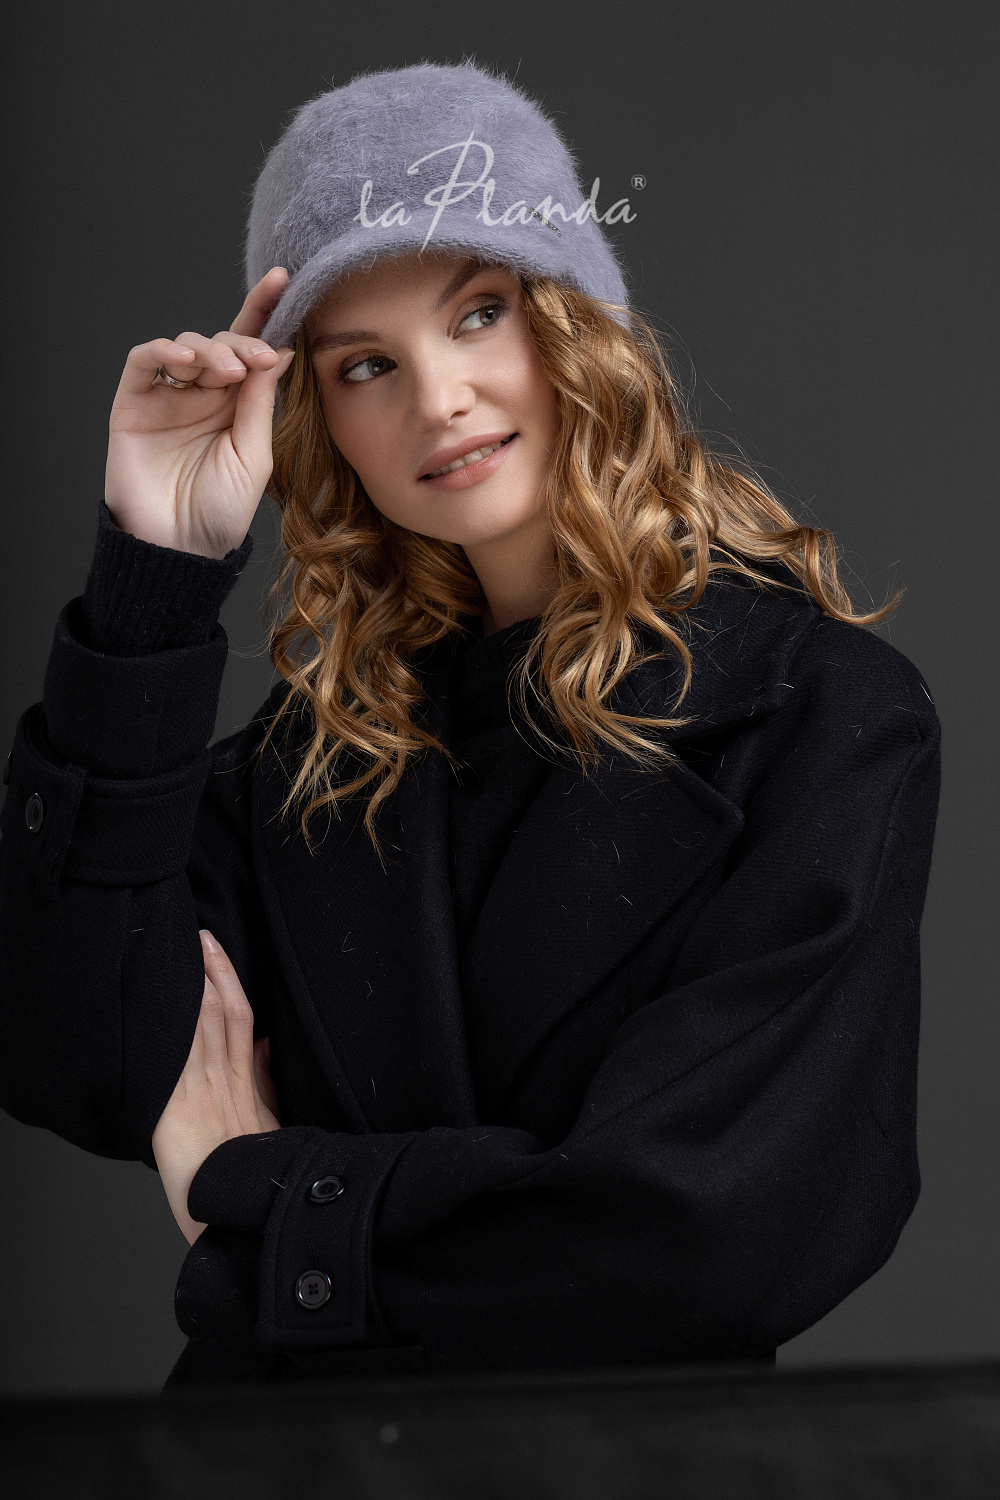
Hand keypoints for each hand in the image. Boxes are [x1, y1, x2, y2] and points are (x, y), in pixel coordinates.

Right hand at [105, 267, 295, 558]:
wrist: (180, 549)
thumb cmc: (221, 511)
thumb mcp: (254, 455)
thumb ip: (260, 403)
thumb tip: (281, 350)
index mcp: (237, 404)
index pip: (251, 349)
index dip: (265, 313)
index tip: (284, 281)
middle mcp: (203, 394)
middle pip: (222, 342)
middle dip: (241, 342)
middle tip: (255, 359)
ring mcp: (167, 397)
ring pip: (186, 345)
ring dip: (209, 348)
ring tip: (224, 371)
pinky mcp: (134, 404)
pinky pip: (144, 361)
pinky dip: (163, 350)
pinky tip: (184, 359)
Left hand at [152, 930, 281, 1245]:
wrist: (245, 1223)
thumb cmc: (256, 1185)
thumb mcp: (269, 1129)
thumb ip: (264, 1086)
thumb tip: (264, 1048)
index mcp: (247, 1087)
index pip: (241, 1020)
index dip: (231, 982)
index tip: (219, 952)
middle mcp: (226, 1082)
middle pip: (223, 1012)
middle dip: (214, 972)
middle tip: (204, 935)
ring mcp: (203, 1094)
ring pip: (203, 1026)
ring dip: (196, 987)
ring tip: (189, 951)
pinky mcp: (177, 1111)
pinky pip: (177, 1056)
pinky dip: (176, 1025)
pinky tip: (168, 1002)